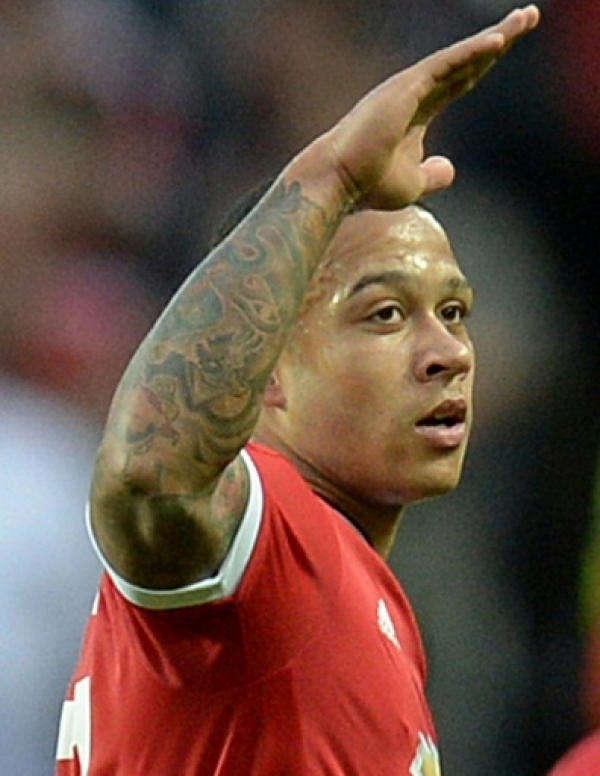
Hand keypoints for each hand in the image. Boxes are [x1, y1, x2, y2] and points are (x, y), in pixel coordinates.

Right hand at [328, 5, 539, 209]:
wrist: (340, 181)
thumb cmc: (369, 185)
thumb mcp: (414, 184)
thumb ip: (434, 174)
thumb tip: (450, 168)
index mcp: (417, 112)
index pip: (459, 81)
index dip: (483, 64)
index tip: (506, 44)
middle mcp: (415, 92)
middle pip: (466, 62)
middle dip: (498, 40)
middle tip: (528, 16)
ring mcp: (410, 87)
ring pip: (460, 57)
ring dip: (495, 37)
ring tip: (527, 17)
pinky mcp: (406, 87)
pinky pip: (446, 64)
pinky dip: (472, 52)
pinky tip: (498, 41)